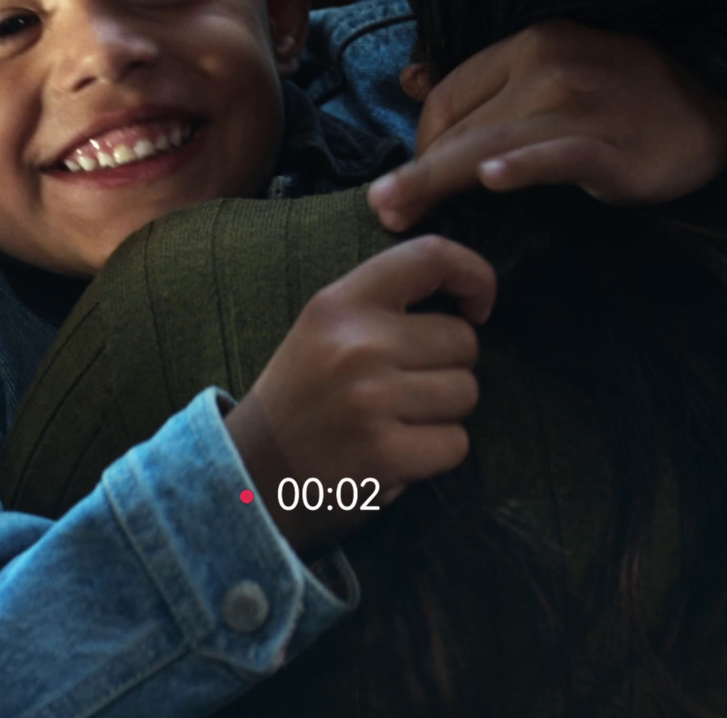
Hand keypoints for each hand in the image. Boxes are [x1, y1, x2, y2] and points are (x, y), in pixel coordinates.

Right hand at [223, 236, 494, 553]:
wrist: (250, 471)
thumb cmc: (304, 395)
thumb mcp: (325, 327)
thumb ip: (384, 303)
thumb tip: (469, 297)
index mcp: (340, 303)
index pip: (431, 256)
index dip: (474, 274)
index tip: (476, 307)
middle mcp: (358, 344)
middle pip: (463, 341)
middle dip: (447, 366)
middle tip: (402, 387)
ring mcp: (372, 399)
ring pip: (465, 392)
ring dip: (443, 412)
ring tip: (396, 420)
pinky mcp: (385, 452)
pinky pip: (456, 443)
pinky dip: (436, 454)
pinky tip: (397, 452)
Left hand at [366, 20, 726, 230]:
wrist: (721, 107)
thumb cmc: (630, 95)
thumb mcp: (558, 67)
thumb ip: (487, 78)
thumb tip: (410, 78)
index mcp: (530, 45)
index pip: (449, 95)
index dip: (420, 142)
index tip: (408, 181)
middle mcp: (547, 65)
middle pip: (459, 125)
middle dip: (415, 172)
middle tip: (381, 211)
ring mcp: (579, 104)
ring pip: (489, 146)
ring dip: (436, 180)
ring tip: (397, 212)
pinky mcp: (610, 145)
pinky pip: (555, 155)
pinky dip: (524, 166)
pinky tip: (495, 182)